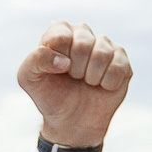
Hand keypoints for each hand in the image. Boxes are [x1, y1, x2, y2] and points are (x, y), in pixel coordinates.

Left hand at [16, 21, 131, 151]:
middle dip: (75, 70)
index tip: (56, 70)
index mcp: (59, 31)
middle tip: (73, 78)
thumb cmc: (49, 95)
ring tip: (86, 82)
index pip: (60, 36)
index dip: (57, 59)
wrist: (72, 121)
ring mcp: (104, 46)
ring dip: (91, 77)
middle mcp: (82, 33)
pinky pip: (118, 67)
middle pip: (82, 44)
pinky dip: (107, 83)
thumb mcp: (28, 78)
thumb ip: (35, 60)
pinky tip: (101, 86)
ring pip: (102, 55)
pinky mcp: (122, 60)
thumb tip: (64, 61)